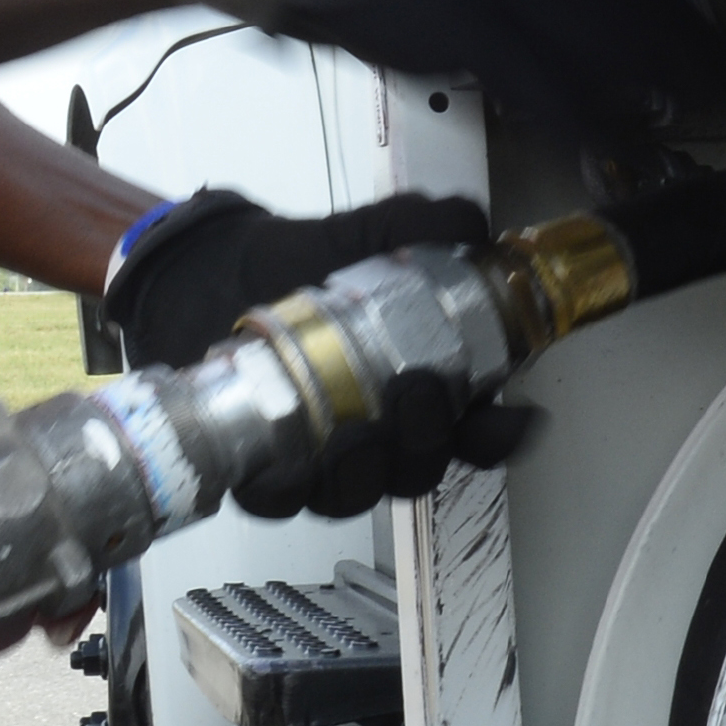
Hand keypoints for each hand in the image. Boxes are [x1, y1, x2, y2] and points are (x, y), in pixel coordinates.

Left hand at [101, 189, 534, 517]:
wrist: (212, 272)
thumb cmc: (300, 262)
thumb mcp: (360, 236)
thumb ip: (416, 226)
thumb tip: (468, 223)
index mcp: (420, 391)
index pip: (477, 433)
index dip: (500, 434)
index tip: (513, 414)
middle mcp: (379, 435)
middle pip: (420, 469)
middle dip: (427, 441)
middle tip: (418, 391)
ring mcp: (321, 460)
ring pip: (356, 494)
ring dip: (363, 472)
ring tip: (352, 433)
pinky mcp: (263, 471)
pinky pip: (279, 502)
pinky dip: (283, 490)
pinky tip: (281, 469)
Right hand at [235, 0, 725, 145]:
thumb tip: (520, 8)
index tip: (699, 25)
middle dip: (679, 38)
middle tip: (720, 73)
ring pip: (596, 35)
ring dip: (650, 77)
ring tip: (688, 111)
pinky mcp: (457, 29)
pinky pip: (542, 83)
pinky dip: (586, 118)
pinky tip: (614, 146)